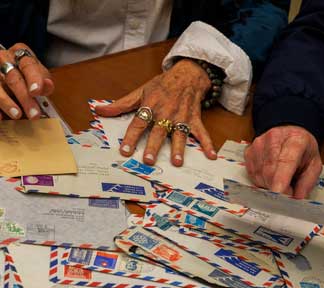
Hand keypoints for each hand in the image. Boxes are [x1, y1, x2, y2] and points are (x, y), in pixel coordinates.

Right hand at [0, 43, 53, 119]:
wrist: (6, 71)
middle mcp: (4, 59)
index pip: (28, 65)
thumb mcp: (37, 74)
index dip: (33, 78)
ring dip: (7, 102)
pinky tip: (2, 118)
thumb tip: (48, 85)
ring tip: (17, 115)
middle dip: (24, 97)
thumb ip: (43, 80)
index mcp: (20, 54)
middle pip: (13, 78)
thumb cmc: (25, 75)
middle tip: (34, 114)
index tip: (36, 92)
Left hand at [95, 59, 216, 166]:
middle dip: (153, 146)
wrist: (187, 74)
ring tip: (176, 162)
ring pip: (179, 134)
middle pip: (158, 131)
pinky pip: (201, 132)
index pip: (138, 123)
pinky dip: (207, 143)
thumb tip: (99, 110)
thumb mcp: (140, 91)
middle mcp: (166, 112)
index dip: (131, 137)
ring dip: (178, 148)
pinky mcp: (194, 119)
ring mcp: (181, 116)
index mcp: (150, 105)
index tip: (125, 151)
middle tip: (149, 160)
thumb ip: (120, 104)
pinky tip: (211, 155)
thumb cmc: (162, 85)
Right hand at [244, 125, 321, 198]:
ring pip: (260, 176)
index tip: (279, 194)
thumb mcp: (313, 165)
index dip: (281, 180)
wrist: (288, 132)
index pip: (285, 162)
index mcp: (295, 141)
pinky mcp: (248, 152)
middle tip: (288, 190)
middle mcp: (273, 140)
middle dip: (278, 188)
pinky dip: (262, 180)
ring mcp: (258, 146)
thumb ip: (306, 183)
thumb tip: (295, 199)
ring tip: (280, 177)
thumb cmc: (302, 150)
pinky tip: (270, 174)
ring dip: (270, 184)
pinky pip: (253, 175)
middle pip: (270, 173)